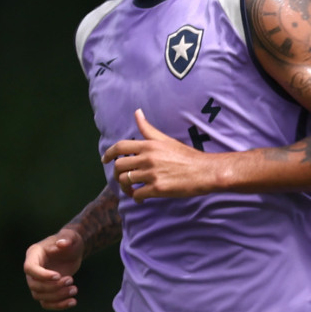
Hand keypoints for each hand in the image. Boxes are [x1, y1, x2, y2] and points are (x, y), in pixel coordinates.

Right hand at [24, 227, 84, 309]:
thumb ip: (67, 239)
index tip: (58, 276)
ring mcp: (38, 281)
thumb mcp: (71, 237)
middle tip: (71, 280)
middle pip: (34, 285)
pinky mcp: (46, 290)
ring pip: (40, 296)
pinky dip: (58, 305)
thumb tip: (62, 243)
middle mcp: (33, 269)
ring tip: (75, 289)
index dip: (42, 275)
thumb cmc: (70, 241)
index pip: (29, 268)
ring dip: (57, 296)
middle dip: (53, 287)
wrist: (73, 250)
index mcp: (34, 254)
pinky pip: (46, 303)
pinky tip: (73, 302)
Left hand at [102, 108, 220, 199]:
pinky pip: (137, 195)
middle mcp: (147, 158)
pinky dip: (136, 198)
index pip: (120, 147)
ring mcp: (152, 174)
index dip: (109, 154)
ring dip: (126, 188)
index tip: (105, 160)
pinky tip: (141, 199)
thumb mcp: (167, 140)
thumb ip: (148, 129)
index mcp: (149, 145)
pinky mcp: (158, 189)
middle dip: (118, 174)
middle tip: (123, 180)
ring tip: (132, 191)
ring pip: (126, 181)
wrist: (206, 171)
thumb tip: (137, 112)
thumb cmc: (188, 156)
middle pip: (119, 166)